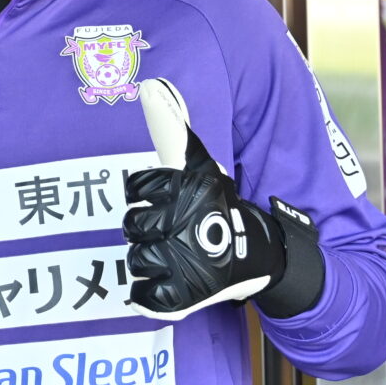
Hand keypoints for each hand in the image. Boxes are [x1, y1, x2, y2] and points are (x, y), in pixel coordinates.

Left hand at [123, 78, 319, 320]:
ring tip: (176, 254)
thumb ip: (171, 126)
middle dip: (147, 228)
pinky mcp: (181, 299)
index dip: (149, 193)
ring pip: (134, 260)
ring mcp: (182, 265)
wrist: (255, 254)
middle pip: (131, 226)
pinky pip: (142, 298)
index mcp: (185, 190)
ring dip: (150, 259)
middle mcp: (182, 226)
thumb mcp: (198, 164)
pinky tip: (168, 282)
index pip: (137, 187)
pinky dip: (150, 294)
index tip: (169, 197)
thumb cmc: (217, 205)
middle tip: (174, 229)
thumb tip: (148, 85)